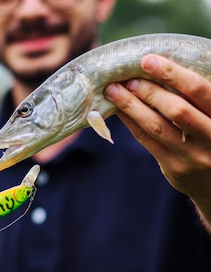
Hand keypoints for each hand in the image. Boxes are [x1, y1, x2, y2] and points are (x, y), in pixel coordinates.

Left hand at [104, 54, 210, 227]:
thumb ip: (197, 98)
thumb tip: (161, 67)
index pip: (199, 90)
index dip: (172, 73)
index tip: (148, 60)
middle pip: (177, 110)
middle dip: (149, 90)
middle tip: (128, 78)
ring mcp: (194, 156)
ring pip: (157, 127)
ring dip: (132, 106)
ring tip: (114, 91)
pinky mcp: (176, 169)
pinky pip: (148, 141)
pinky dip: (132, 123)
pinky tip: (120, 110)